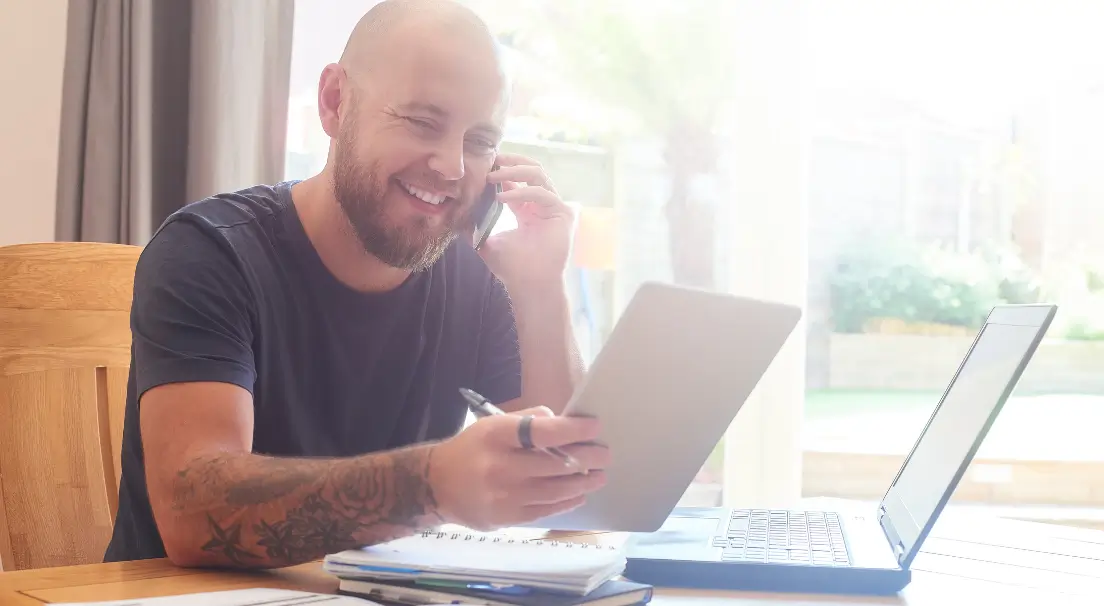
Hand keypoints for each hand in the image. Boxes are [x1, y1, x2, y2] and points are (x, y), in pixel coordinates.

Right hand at [429, 407, 608, 530]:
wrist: (436, 486)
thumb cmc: (472, 449)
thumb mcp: (491, 425)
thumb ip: (526, 421)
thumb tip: (562, 423)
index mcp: (496, 437)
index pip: (543, 432)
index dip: (573, 430)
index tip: (595, 427)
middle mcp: (500, 466)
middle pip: (555, 464)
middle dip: (587, 458)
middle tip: (605, 455)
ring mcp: (504, 496)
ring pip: (555, 490)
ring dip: (582, 483)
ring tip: (599, 476)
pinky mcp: (507, 518)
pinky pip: (546, 510)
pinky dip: (566, 501)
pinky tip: (579, 493)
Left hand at [479, 154, 575, 291]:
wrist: (528, 285)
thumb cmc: (511, 268)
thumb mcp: (486, 240)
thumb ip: (475, 224)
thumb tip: (456, 212)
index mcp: (527, 210)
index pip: (516, 180)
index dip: (501, 170)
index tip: (483, 165)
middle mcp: (542, 206)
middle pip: (531, 169)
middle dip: (511, 161)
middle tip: (492, 159)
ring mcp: (554, 208)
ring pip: (538, 174)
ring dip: (514, 171)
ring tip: (493, 176)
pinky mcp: (563, 214)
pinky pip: (541, 193)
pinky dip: (521, 191)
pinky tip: (502, 197)